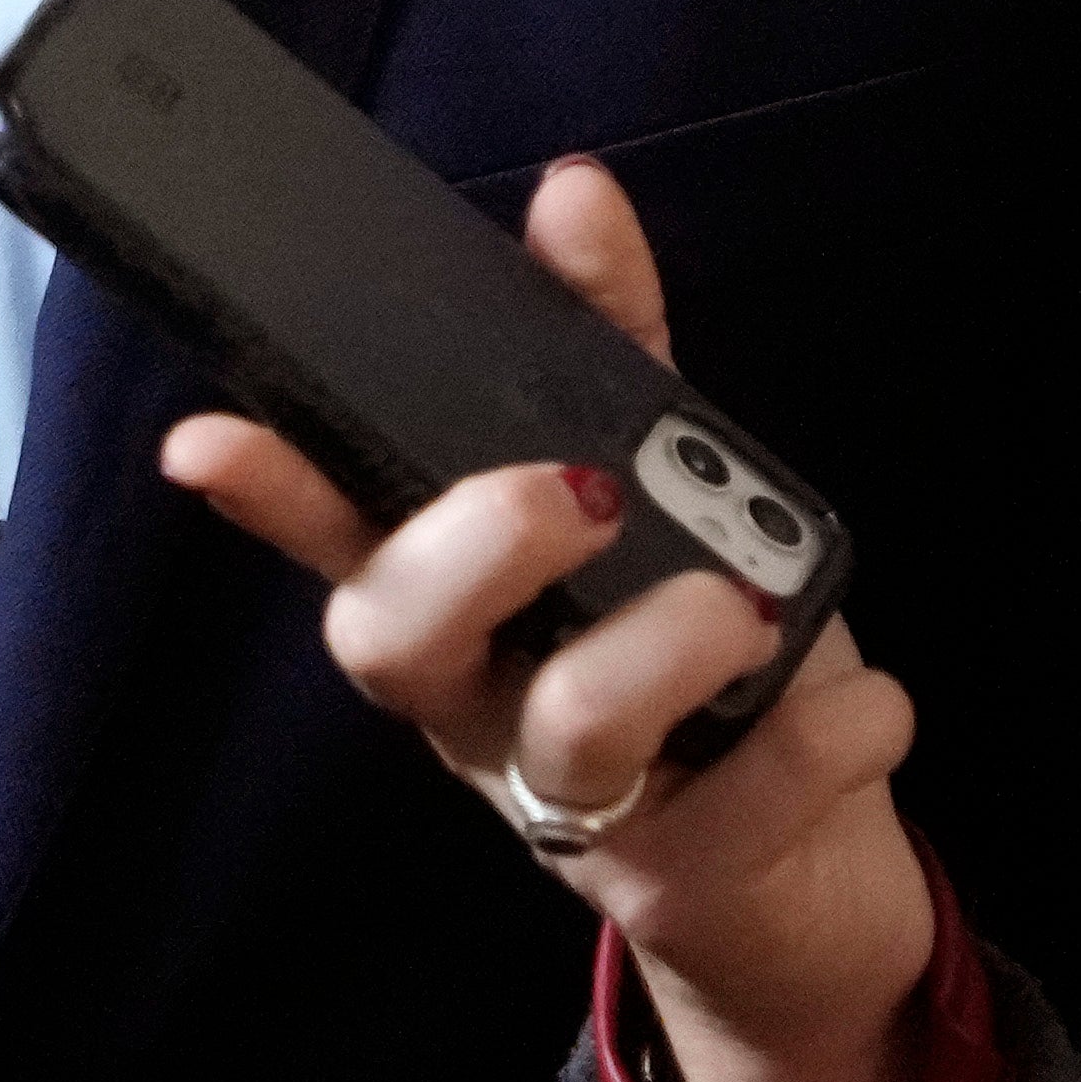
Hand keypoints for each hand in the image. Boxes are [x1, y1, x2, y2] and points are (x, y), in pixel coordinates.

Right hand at [159, 159, 933, 1081]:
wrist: (804, 891)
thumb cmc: (701, 660)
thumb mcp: (662, 494)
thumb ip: (612, 347)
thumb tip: (572, 190)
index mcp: (457, 603)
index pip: (332, 534)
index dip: (268, 489)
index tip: (207, 441)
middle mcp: (480, 702)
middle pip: (395, 639)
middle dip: (477, 544)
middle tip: (584, 492)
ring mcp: (568, 803)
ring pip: (570, 724)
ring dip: (673, 643)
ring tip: (756, 610)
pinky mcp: (677, 880)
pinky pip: (747, 797)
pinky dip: (835, 727)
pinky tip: (872, 704)